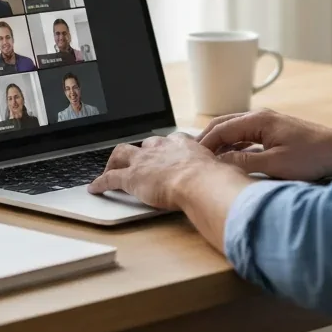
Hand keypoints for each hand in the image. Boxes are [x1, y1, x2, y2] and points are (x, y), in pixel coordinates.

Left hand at [87, 133, 237, 209]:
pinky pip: (111, 178)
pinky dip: (100, 184)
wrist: (200, 181)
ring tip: (110, 169)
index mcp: (183, 144)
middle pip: (145, 144)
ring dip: (114, 162)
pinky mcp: (131, 177)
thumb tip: (236, 183)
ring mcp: (144, 160)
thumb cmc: (215, 179)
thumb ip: (224, 175)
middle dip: (139, 151)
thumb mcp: (222, 170)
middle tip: (136, 159)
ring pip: (121, 154)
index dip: (166, 148)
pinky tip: (95, 189)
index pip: (170, 142)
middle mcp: (161, 147)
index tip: (166, 153)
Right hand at [198, 109, 331, 181]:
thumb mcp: (274, 164)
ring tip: (205, 161)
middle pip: (223, 125)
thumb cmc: (312, 157)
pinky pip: (245, 136)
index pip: (220, 129)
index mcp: (257, 120)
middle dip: (206, 141)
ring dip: (219, 144)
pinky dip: (233, 146)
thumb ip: (244, 162)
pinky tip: (229, 160)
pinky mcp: (274, 133)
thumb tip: (218, 164)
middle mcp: (260, 117)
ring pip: (233, 131)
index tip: (189, 160)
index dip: (203, 145)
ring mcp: (267, 123)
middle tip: (190, 159)